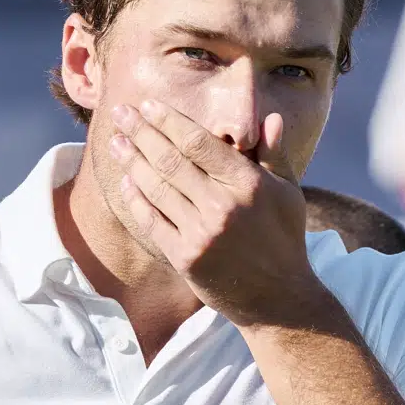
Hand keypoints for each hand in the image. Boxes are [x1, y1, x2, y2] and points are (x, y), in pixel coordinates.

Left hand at [108, 100, 326, 327]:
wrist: (278, 298)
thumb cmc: (284, 239)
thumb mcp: (288, 193)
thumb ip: (274, 154)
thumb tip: (269, 118)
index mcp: (247, 184)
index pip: (199, 143)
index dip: (169, 121)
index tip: (148, 105)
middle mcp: (222, 206)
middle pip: (170, 160)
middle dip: (141, 133)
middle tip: (119, 113)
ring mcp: (201, 233)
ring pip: (157, 188)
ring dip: (132, 162)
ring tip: (116, 142)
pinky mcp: (185, 257)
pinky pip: (152, 221)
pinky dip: (137, 199)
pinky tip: (126, 182)